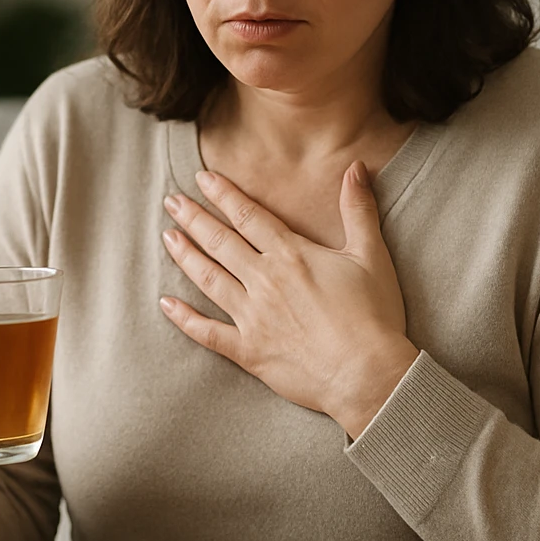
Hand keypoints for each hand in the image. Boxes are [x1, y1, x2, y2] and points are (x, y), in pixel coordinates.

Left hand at [159, 162, 418, 438]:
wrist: (367, 375)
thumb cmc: (373, 316)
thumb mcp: (371, 255)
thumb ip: (358, 209)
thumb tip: (356, 166)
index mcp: (291, 255)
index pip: (248, 216)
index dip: (223, 194)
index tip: (201, 178)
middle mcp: (264, 281)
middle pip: (220, 242)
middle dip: (194, 218)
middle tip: (171, 201)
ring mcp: (252, 317)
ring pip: (208, 279)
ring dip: (185, 256)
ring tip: (168, 237)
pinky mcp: (248, 351)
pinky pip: (207, 332)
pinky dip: (184, 318)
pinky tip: (166, 304)